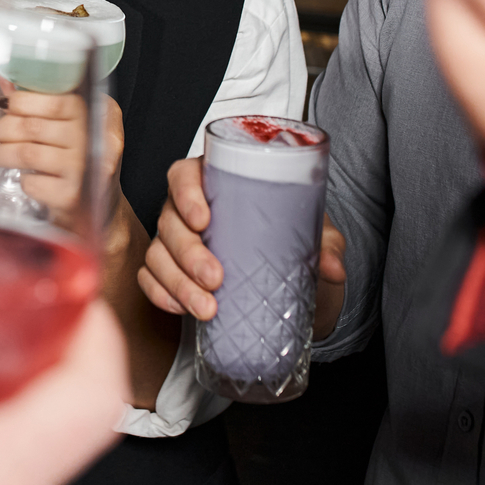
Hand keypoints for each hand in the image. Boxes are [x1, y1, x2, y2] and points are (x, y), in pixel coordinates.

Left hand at [0, 89, 124, 218]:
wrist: (99, 204)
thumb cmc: (80, 157)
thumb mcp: (70, 122)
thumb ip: (41, 100)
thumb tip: (7, 82)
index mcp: (98, 111)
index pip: (56, 99)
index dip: (23, 100)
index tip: (11, 105)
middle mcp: (94, 138)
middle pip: (34, 126)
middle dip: (6, 127)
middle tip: (2, 132)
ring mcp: (83, 168)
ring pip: (27, 153)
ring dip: (4, 153)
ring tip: (2, 154)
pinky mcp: (72, 195)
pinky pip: (32, 182)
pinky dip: (23, 180)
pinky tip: (30, 177)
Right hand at [137, 157, 346, 339]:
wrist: (291, 278)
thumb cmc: (293, 240)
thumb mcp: (315, 236)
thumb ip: (327, 246)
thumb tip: (333, 268)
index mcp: (216, 183)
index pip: (185, 175)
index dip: (186, 193)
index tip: (203, 220)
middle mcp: (189, 209)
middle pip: (169, 220)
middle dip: (188, 252)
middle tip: (216, 278)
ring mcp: (175, 241)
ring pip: (158, 254)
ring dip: (177, 282)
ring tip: (207, 308)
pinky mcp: (171, 272)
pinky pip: (151, 279)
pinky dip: (162, 294)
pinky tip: (182, 309)